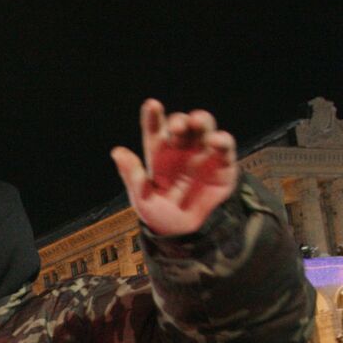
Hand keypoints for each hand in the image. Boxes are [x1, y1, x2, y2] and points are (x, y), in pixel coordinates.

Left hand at [112, 99, 238, 235]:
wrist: (189, 237)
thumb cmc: (162, 218)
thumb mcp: (143, 199)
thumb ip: (133, 176)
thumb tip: (117, 151)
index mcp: (160, 157)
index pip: (155, 132)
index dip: (153, 118)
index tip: (152, 105)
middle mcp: (182, 152)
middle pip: (182, 127)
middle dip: (179, 122)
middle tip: (177, 127)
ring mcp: (203, 156)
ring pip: (204, 129)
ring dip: (201, 121)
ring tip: (196, 122)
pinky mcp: (223, 165)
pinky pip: (225, 147)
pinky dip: (222, 139)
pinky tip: (215, 140)